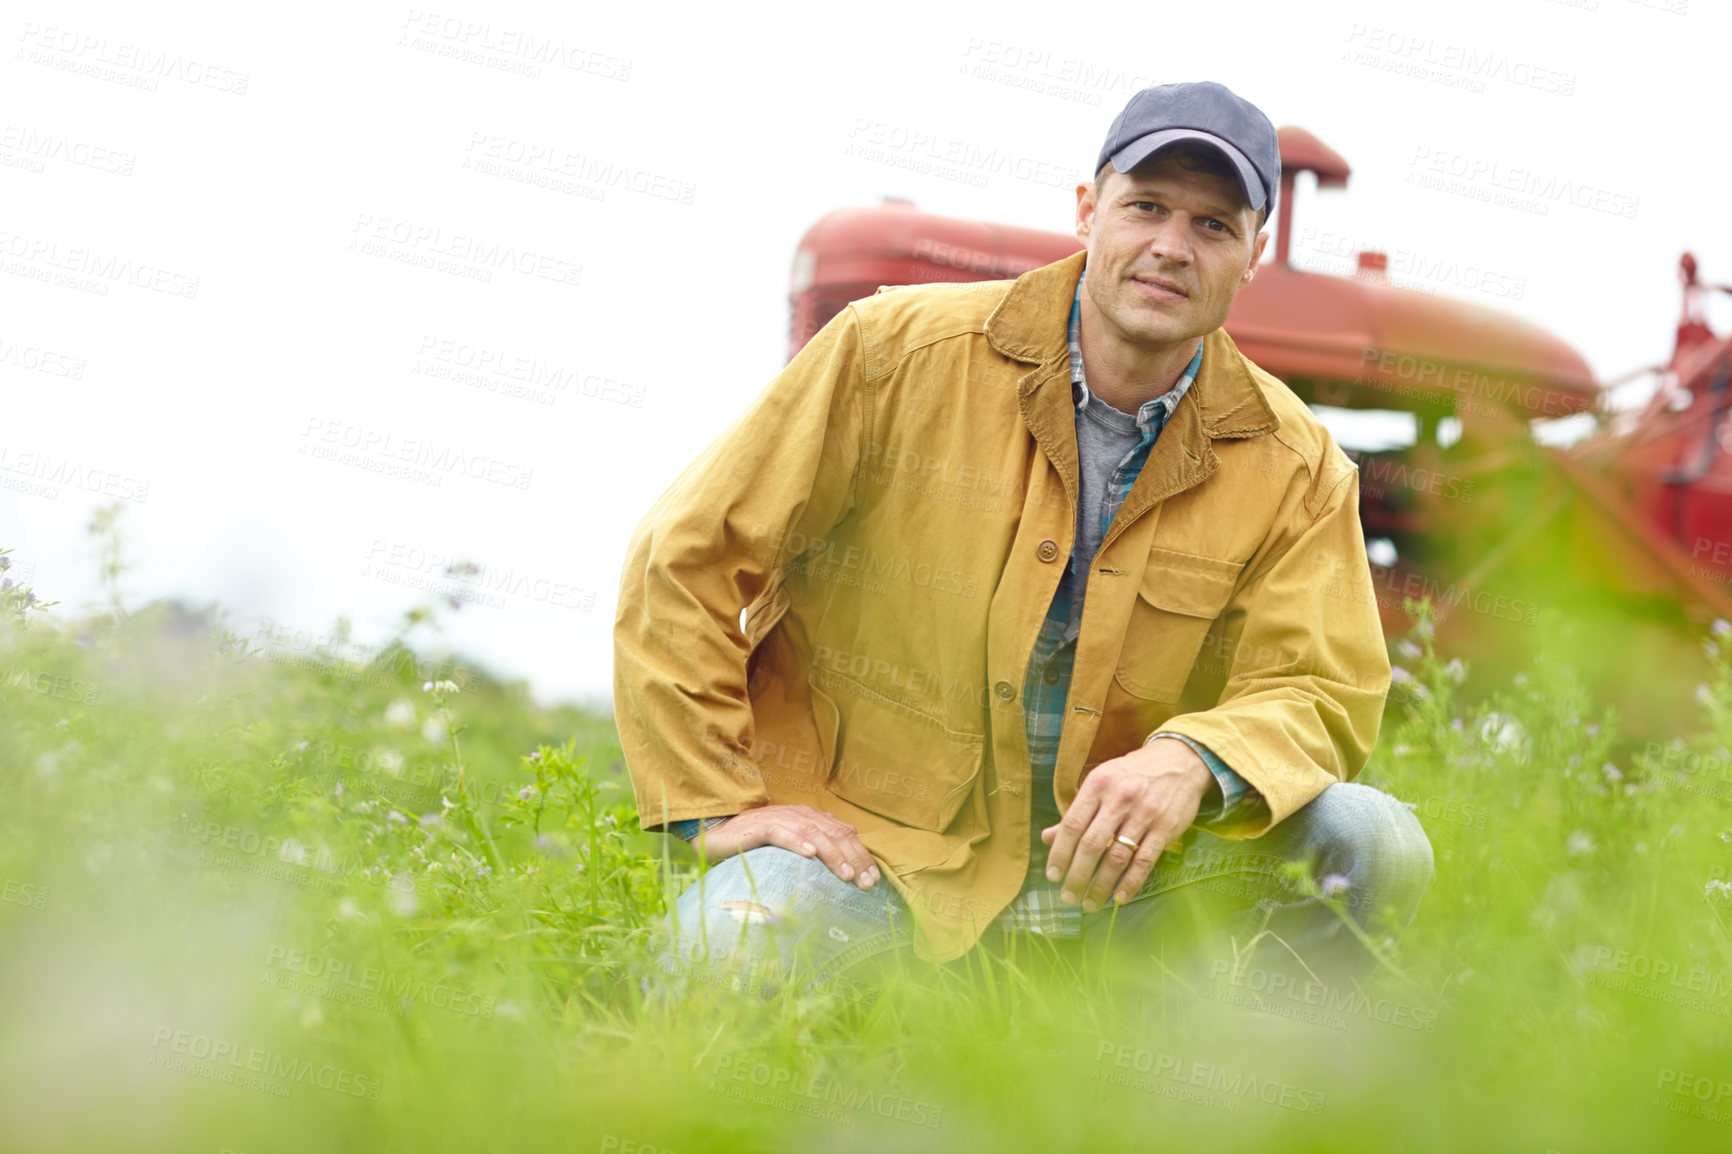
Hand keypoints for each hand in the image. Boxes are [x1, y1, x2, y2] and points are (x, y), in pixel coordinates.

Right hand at [695, 804, 880, 890]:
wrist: (720, 834)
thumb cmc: (758, 845)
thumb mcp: (792, 846)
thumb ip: (816, 847)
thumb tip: (847, 857)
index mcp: (810, 819)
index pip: (844, 835)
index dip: (861, 855)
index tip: (874, 880)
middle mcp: (799, 815)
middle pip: (834, 834)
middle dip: (854, 858)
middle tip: (866, 883)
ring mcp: (780, 818)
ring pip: (813, 833)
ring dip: (831, 854)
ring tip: (845, 874)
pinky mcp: (760, 826)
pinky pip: (781, 833)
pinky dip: (796, 843)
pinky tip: (809, 855)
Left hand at [1040, 737, 1212, 911]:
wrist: (1180, 760)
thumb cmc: (1133, 774)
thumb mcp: (1101, 783)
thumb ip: (1077, 812)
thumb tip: (1047, 838)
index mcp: (1098, 784)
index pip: (1072, 825)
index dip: (1060, 853)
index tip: (1053, 876)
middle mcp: (1119, 798)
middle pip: (1092, 845)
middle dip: (1077, 876)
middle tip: (1068, 897)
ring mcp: (1144, 814)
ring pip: (1117, 857)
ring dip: (1101, 885)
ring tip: (1090, 903)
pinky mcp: (1165, 828)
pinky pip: (1144, 861)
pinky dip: (1130, 883)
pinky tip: (1119, 897)